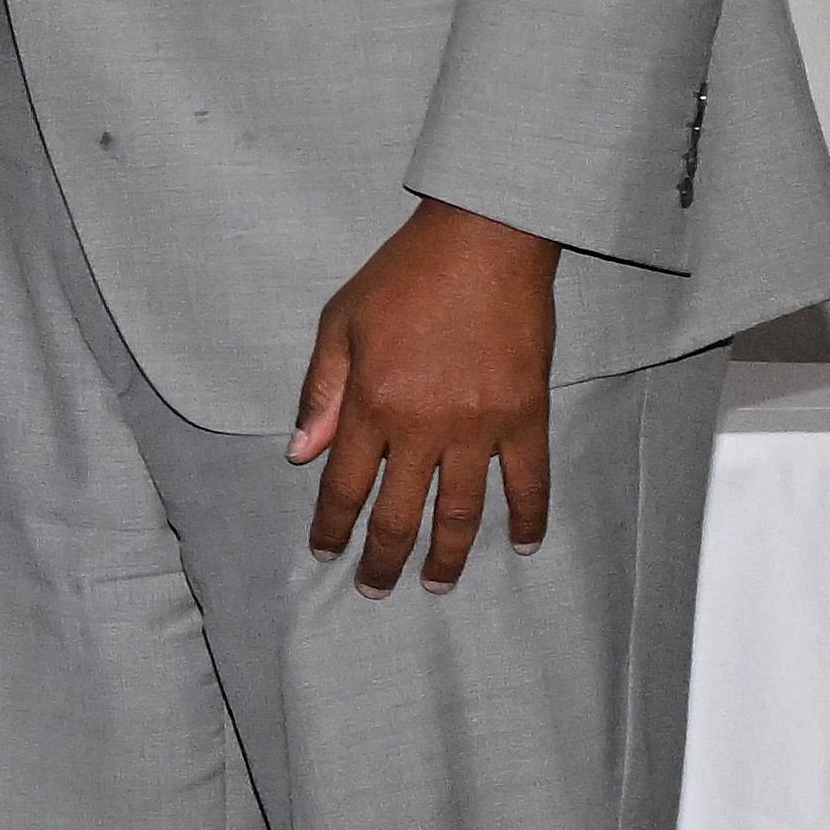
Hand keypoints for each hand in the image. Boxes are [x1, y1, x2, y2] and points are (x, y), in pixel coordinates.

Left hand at [288, 199, 562, 589]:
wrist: (484, 240)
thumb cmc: (404, 276)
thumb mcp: (340, 324)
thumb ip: (321, 393)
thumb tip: (300, 455)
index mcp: (371, 405)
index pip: (344, 485)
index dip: (331, 525)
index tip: (325, 552)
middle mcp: (423, 426)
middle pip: (399, 512)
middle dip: (383, 558)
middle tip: (375, 589)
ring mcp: (479, 425)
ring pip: (461, 510)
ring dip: (448, 555)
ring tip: (437, 585)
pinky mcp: (526, 413)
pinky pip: (529, 479)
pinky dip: (527, 516)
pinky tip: (523, 545)